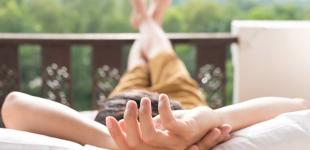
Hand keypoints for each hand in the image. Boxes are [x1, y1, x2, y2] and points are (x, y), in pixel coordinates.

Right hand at [106, 94, 224, 149]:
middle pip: (136, 141)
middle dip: (129, 120)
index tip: (108, 119)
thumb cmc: (180, 124)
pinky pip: (169, 123)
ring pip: (150, 134)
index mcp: (154, 149)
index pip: (128, 147)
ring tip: (143, 99)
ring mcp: (175, 144)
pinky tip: (162, 97)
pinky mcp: (186, 133)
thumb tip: (122, 123)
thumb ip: (143, 126)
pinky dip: (163, 108)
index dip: (116, 135)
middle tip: (130, 103)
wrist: (209, 122)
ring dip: (144, 114)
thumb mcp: (159, 125)